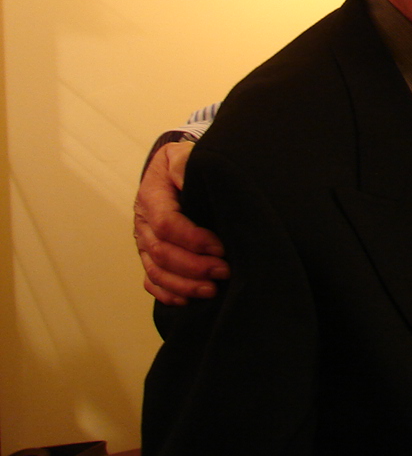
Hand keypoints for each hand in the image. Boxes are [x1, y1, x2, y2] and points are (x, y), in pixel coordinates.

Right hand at [134, 140, 228, 304]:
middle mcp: (143, 223)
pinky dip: (167, 293)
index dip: (193, 240)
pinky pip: (151, 280)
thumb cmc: (184, 163)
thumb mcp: (183, 155)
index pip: (167, 225)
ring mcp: (144, 242)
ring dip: (184, 285)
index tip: (221, 247)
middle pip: (162, 253)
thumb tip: (189, 175)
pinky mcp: (148, 254)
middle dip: (194, 267)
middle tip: (224, 272)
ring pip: (156, 271)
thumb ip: (186, 164)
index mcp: (151, 197)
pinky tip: (188, 300)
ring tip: (212, 290)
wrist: (170, 169)